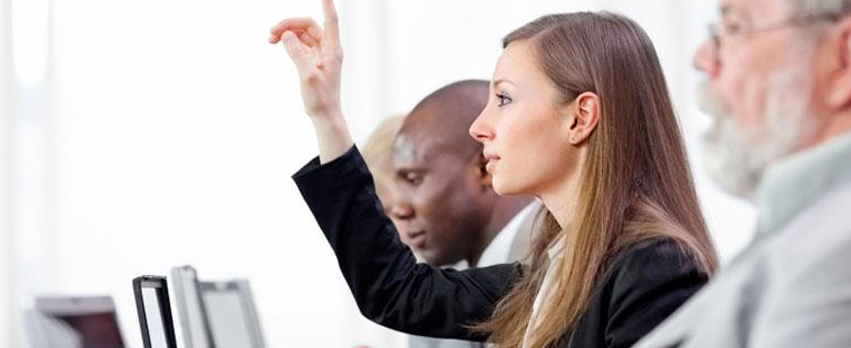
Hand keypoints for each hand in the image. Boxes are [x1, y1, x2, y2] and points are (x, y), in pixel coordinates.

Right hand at [269, 0, 352, 162]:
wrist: (324, 115)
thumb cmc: (320, 98)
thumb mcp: (307, 75)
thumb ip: (297, 53)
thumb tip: (286, 35)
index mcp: (332, 50)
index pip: (331, 20)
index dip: (327, 3)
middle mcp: (328, 48)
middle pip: (308, 25)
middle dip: (289, 24)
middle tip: (271, 33)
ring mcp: (320, 54)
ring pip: (302, 33)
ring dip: (286, 32)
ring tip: (269, 39)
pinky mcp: (312, 60)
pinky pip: (299, 43)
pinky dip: (288, 41)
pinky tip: (276, 43)